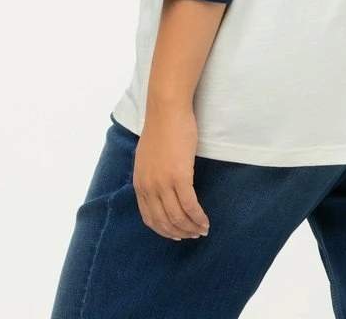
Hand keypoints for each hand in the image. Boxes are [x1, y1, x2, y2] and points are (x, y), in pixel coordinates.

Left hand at [133, 105, 210, 240]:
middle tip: (192, 235)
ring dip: (191, 228)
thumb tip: (160, 187)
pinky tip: (205, 221)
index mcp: (139, 184)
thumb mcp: (147, 157)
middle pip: (164, 222)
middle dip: (179, 233)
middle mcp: (149, 188)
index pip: (149, 218)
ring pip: (178, 217)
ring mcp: (163, 183)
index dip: (164, 230)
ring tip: (202, 230)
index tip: (176, 234)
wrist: (167, 110)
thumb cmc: (161, 128)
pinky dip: (198, 217)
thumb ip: (151, 174)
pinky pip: (190, 206)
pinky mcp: (179, 177)